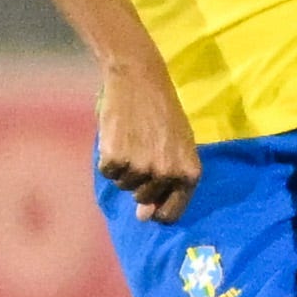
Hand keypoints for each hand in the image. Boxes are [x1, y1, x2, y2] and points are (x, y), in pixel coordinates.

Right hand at [96, 60, 200, 224]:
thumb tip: (143, 216)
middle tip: (143, 151)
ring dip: (124, 168)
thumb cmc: (163, 113)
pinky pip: (107, 172)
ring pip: (124, 185)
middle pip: (144, 199)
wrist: (139, 80)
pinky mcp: (116, 159)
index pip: (171, 214)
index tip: (150, 204)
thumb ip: (167, 183)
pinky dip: (108, 158)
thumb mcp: (176, 147)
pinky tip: (117, 137)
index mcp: (189, 173)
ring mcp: (140, 168)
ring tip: (132, 140)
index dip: (158, 210)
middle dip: (140, 181)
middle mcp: (166, 174)